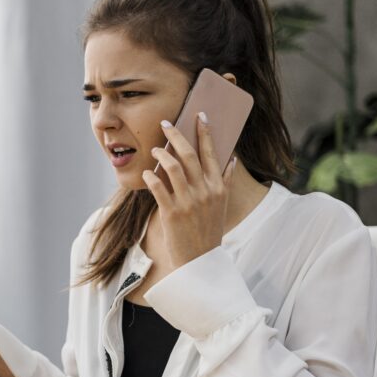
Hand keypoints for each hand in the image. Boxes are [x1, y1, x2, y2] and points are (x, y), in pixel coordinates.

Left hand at [142, 112, 236, 267]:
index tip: (199, 115)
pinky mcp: (172, 213)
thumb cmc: (207, 231)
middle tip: (166, 123)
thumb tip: (231, 159)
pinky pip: (158, 188)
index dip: (204, 132)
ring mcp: (188, 202)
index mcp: (217, 187)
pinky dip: (150, 176)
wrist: (200, 261)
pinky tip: (146, 173)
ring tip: (154, 149)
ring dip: (161, 154)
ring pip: (173, 167)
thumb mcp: (220, 205)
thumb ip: (224, 181)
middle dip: (177, 135)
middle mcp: (205, 192)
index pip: (212, 153)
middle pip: (190, 155)